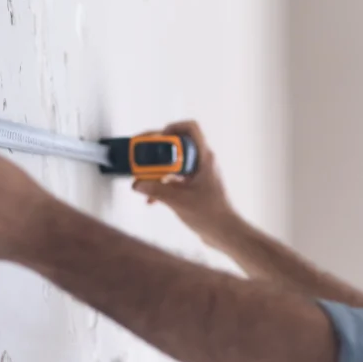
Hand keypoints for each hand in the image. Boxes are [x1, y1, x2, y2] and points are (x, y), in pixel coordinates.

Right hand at [132, 120, 240, 247]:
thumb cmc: (211, 215)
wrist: (225, 233)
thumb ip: (156, 191)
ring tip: (141, 180)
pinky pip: (175, 179)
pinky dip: (163, 185)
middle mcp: (202, 162)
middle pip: (177, 145)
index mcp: (205, 158)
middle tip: (140, 157)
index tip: (156, 139)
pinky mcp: (195, 187)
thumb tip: (137, 184)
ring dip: (157, 171)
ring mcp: (199, 175)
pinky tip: (151, 199)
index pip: (191, 128)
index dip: (172, 127)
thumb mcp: (179, 201)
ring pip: (174, 164)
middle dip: (156, 151)